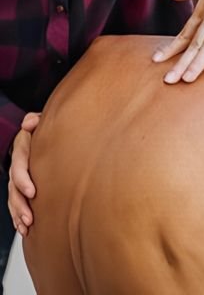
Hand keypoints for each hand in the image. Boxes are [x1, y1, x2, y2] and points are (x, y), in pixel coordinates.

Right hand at [8, 112, 40, 235]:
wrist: (41, 135)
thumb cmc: (44, 129)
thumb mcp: (41, 121)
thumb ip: (35, 120)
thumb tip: (29, 123)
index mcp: (23, 149)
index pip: (20, 164)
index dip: (23, 179)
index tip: (32, 192)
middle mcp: (18, 165)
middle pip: (14, 187)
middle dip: (20, 204)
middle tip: (30, 217)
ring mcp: (18, 177)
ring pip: (14, 198)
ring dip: (18, 213)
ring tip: (26, 226)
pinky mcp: (22, 187)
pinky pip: (17, 203)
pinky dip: (18, 216)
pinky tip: (24, 228)